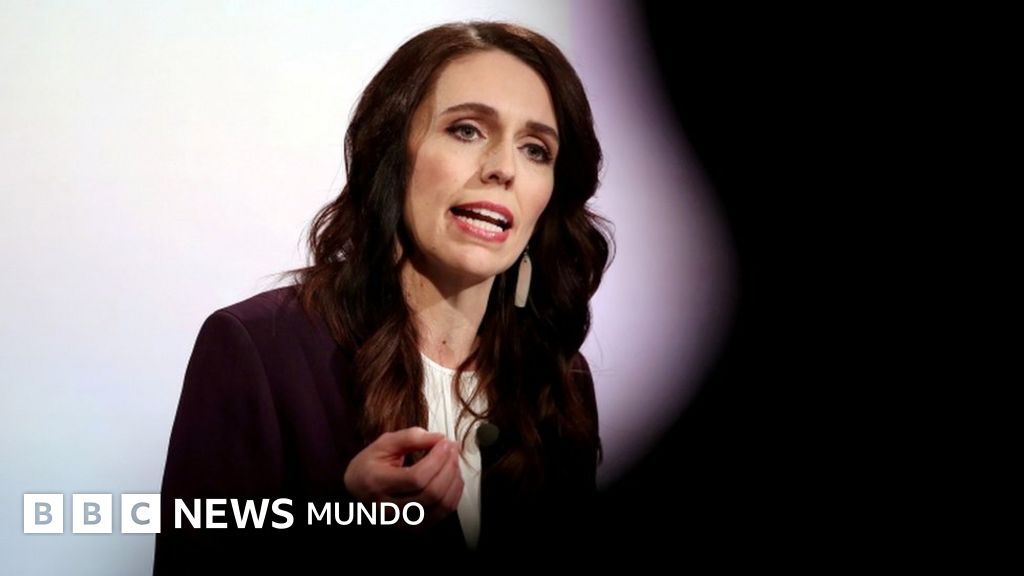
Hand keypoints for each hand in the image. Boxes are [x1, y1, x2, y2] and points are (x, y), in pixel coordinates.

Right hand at [343, 427, 462, 527]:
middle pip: (431, 493)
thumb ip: (411, 437)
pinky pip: (442, 514)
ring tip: (453, 463)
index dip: (437, 459)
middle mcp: (387, 507)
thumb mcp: (385, 443)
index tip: (444, 443)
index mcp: (377, 482)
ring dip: (454, 481)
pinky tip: (453, 479)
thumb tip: (439, 438)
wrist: (357, 487)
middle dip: (448, 468)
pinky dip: (453, 496)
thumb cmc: (371, 464)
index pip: (416, 477)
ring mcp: (400, 521)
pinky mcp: (413, 526)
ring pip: (439, 506)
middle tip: (452, 450)